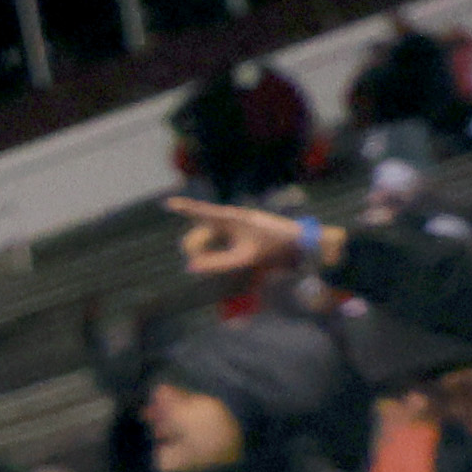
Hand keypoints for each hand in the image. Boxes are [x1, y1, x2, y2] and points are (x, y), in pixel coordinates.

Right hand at [169, 197, 325, 279]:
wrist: (303, 242)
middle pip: (200, 232)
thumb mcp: (247, 258)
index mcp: (232, 219)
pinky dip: (215, 254)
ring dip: (206, 253)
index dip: (184, 208)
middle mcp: (232, 220)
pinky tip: (220, 262)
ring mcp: (237, 227)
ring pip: (209, 238)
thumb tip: (191, 267)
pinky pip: (220, 242)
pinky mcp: (243, 234)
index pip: (202, 212)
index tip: (168, 203)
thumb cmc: (276, 247)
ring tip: (216, 265)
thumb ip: (219, 263)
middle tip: (199, 265)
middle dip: (194, 248)